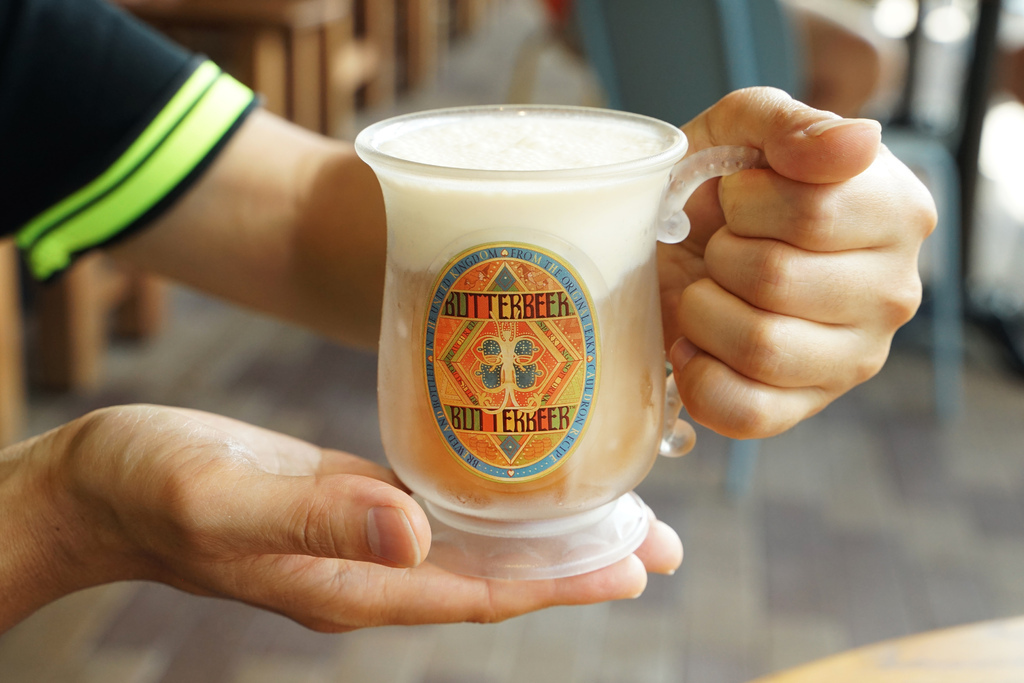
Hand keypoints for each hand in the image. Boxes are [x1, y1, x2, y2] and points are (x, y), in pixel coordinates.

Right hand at [3, 405, 681, 631]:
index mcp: (354, 585)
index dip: (559, 586)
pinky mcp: (352, 501)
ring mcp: (364, 538)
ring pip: (476, 545)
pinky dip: (491, 501)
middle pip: (495, 578)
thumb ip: (317, 520)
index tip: (632, 566)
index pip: (479, 596)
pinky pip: (440, 509)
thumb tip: (414, 536)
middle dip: (576, 564)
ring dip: (544, 534)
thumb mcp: (226, 501)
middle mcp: (372, 570)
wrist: (106, 482)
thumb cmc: (154, 487)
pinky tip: (520, 478)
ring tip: (616, 514)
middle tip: (659, 542)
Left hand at [660, 87, 935, 438]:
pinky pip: (748, 412)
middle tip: (719, 245)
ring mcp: (855, 358)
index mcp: (896, 212)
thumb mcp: (743, 130)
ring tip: (707, 290)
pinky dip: (700, 377)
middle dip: (720, 254)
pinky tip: (693, 345)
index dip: (746, 202)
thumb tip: (859, 142)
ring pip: (761, 347)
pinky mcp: (808, 407)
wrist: (682, 244)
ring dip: (704, 311)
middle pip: (776, 280)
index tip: (737, 195)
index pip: (813, 214)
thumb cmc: (721, 186)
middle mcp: (893, 291)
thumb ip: (793, 124)